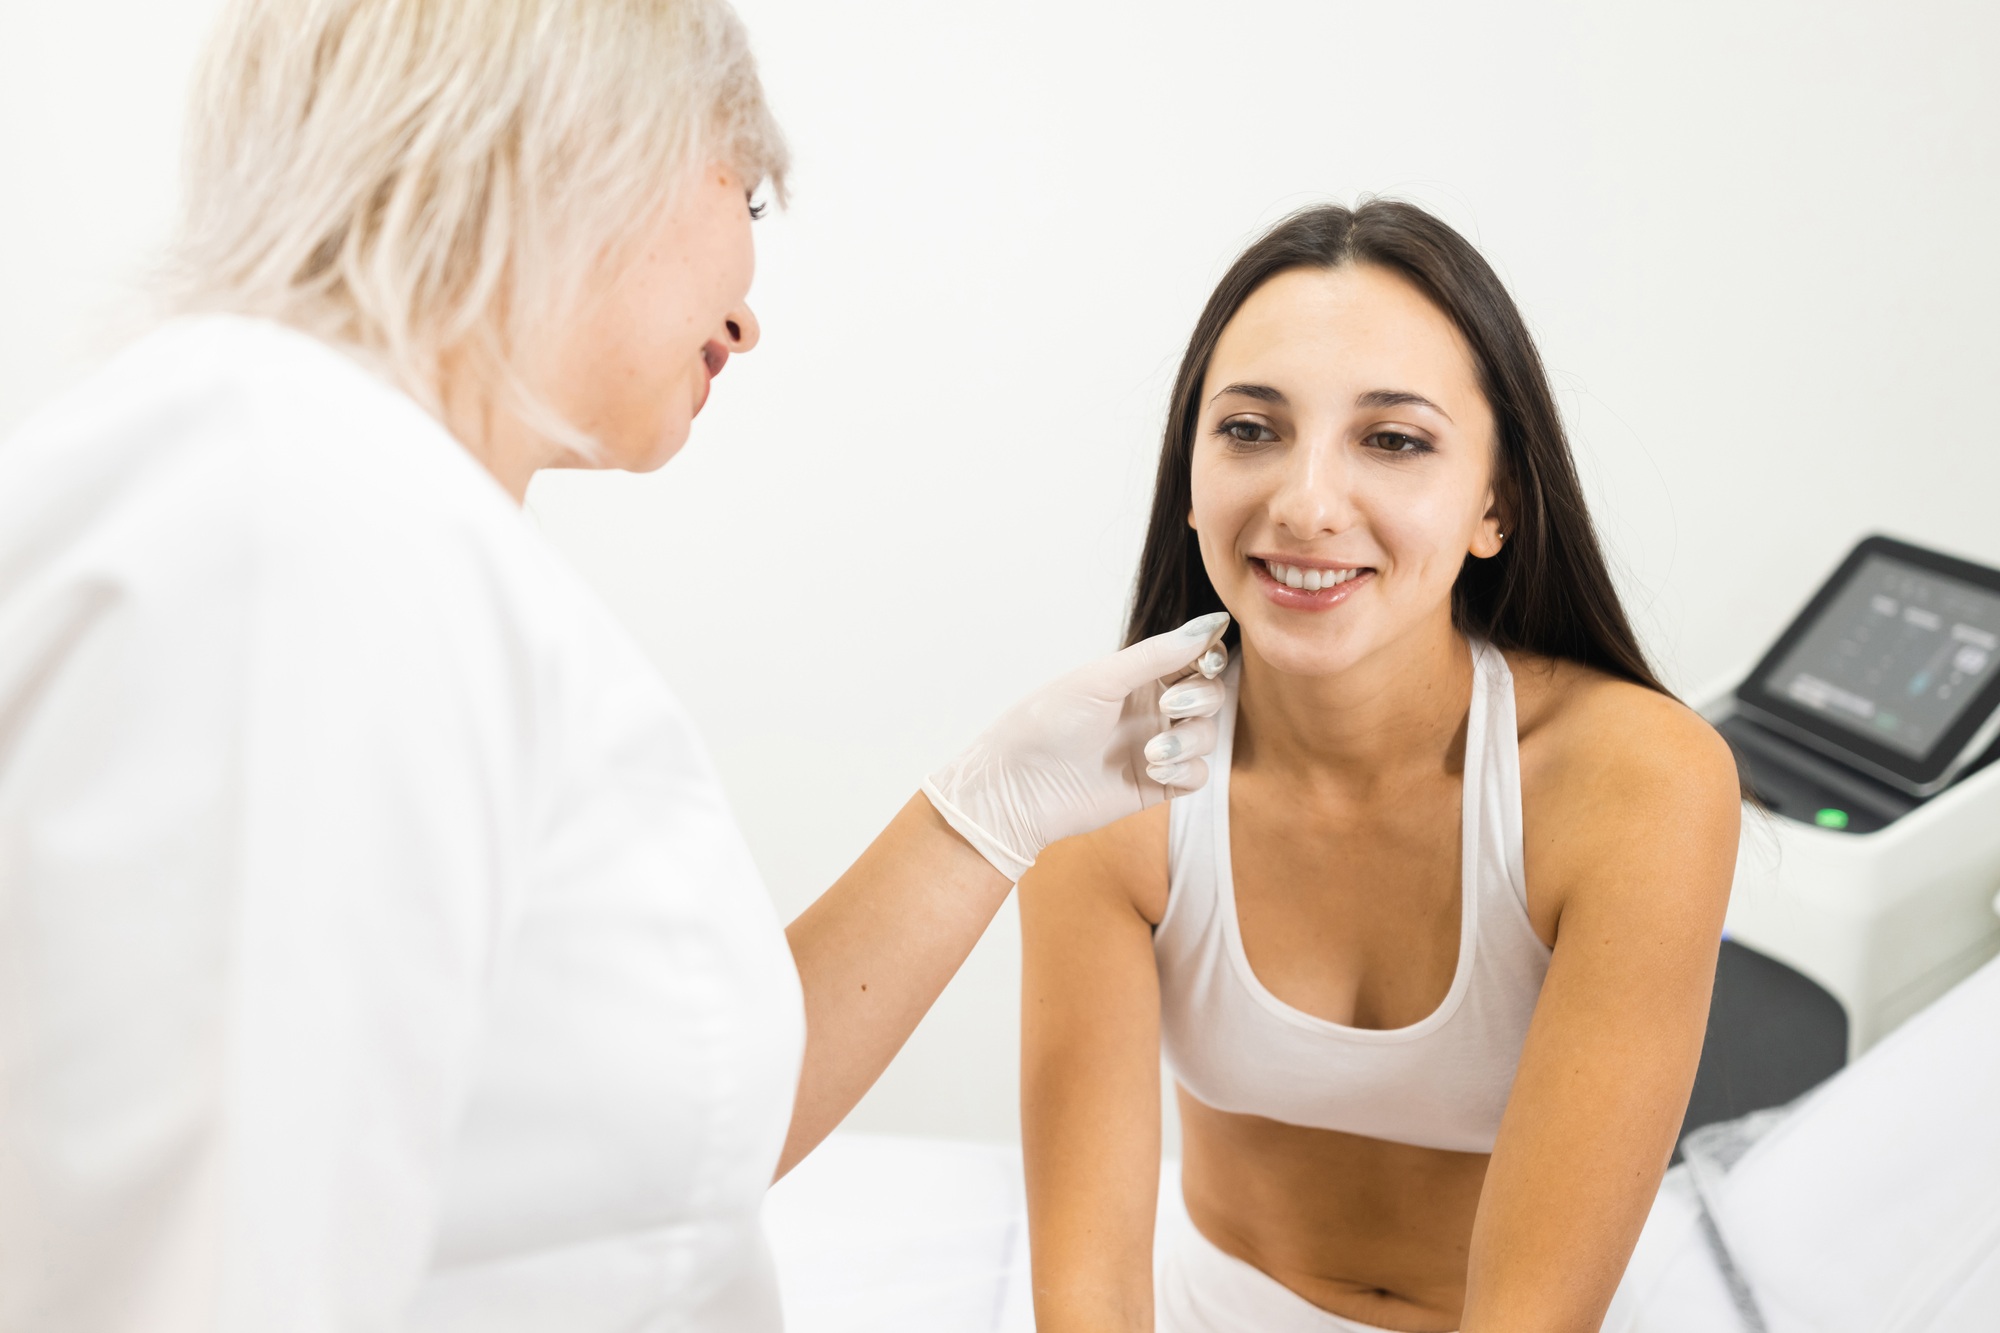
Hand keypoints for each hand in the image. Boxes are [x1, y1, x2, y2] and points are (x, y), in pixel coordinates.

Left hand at [922, 612, 1231, 879]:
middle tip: (1170, 706)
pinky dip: (1186, 770)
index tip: (1204, 663)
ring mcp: (1156, 747)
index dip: (1208, 657)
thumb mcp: (1102, 679)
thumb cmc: (1048, 723)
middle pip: (1209, 694)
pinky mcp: (1157, 785)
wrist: (1019, 787)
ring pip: (1206, 735)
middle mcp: (1150, 708)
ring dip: (1189, 740)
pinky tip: (1155, 770)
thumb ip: (1159, 653)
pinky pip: (1198, 775)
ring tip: (1153, 751)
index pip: (1194, 658)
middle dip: (1200, 698)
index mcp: (1137, 676)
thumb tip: (1213, 622)